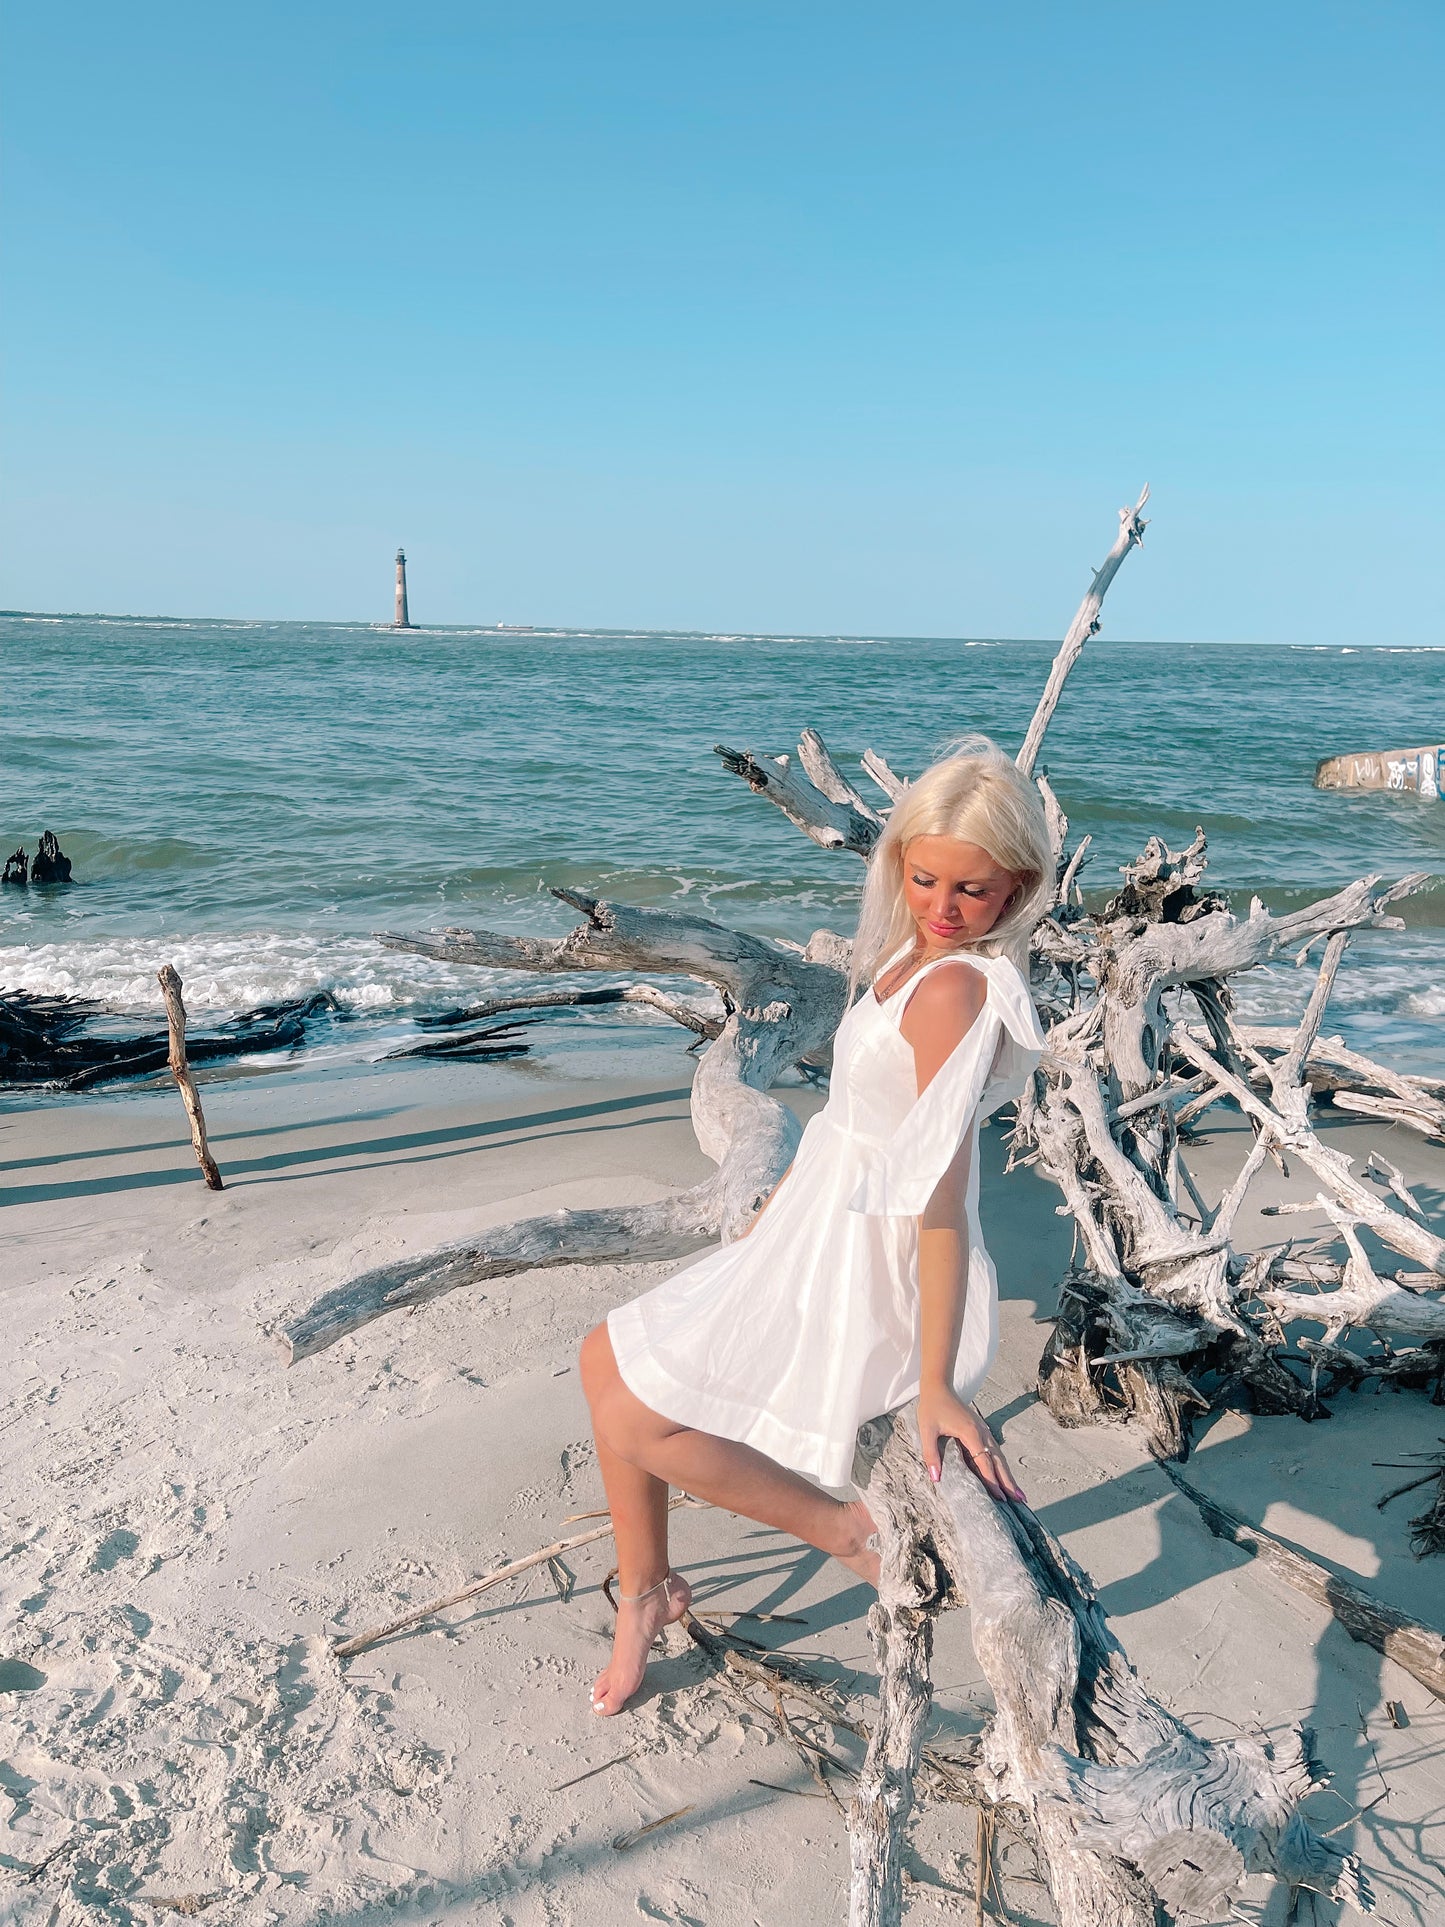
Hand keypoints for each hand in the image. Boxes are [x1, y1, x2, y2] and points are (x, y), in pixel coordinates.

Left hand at [916, 1387, 1024, 1503]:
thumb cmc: (932, 1407)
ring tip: (1018, 1491)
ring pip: (999, 1456)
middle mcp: (981, 1432)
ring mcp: (983, 1430)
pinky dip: (1000, 1464)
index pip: (984, 1462)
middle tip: (1020, 1499)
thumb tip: (936, 1478)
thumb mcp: (927, 1431)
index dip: (992, 1481)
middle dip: (1009, 1481)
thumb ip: (931, 1454)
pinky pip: (993, 1449)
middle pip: (998, 1460)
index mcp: (970, 1433)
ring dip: (1008, 1474)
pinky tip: (1003, 1474)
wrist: (939, 1386)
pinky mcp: (980, 1429)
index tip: (1001, 1497)